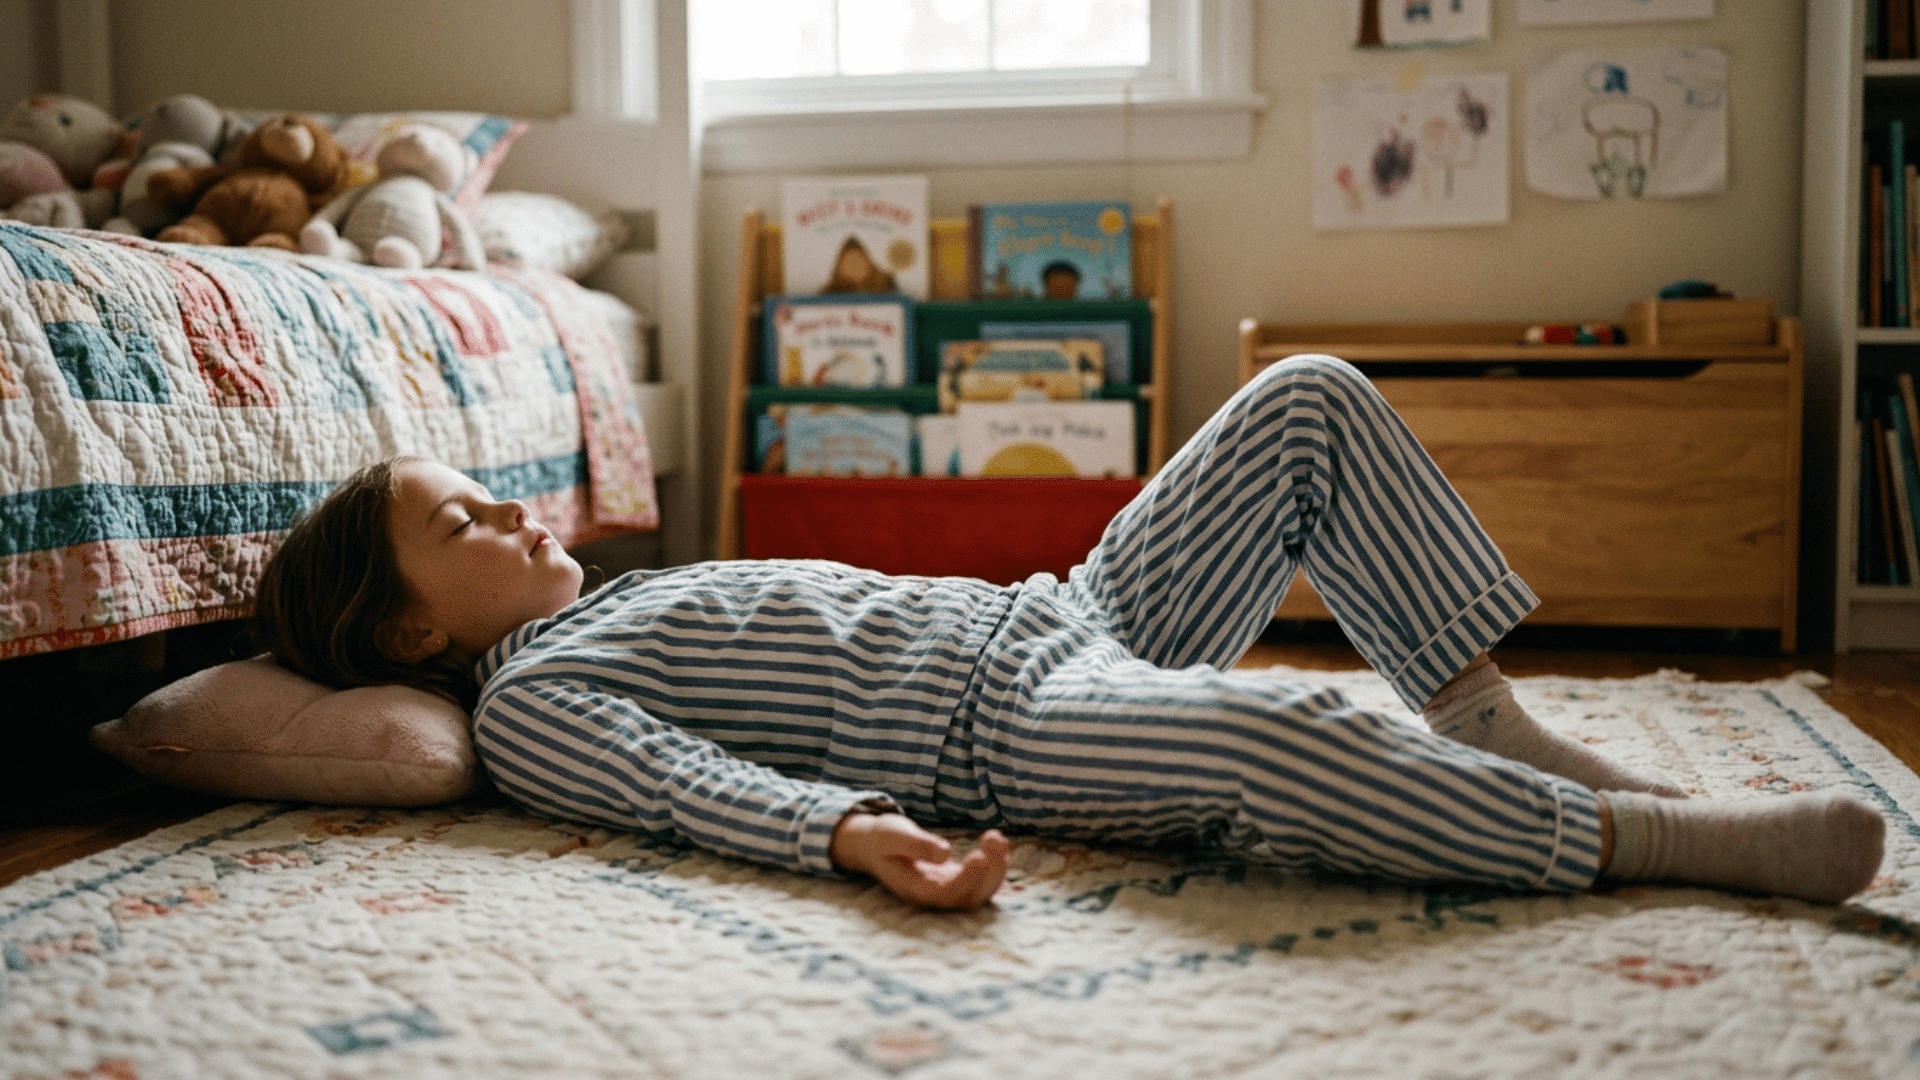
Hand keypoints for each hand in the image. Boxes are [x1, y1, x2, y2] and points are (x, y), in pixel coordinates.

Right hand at [831, 812, 1009, 909]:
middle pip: (968, 897)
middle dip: (989, 872)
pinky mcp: (955, 880)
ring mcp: (946, 890)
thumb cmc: (883, 839)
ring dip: (996, 869)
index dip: (966, 879)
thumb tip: (946, 853)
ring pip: (979, 892)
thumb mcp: (894, 835)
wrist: (876, 845)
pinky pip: (981, 881)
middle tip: (995, 840)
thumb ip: (918, 846)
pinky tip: (998, 842)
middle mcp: (932, 896)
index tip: (980, 856)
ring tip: (998, 839)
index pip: (945, 894)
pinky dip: (994, 865)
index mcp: (914, 889)